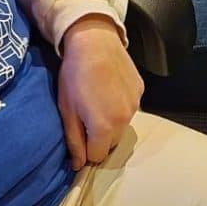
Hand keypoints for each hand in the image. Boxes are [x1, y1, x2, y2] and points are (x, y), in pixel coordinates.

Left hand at [57, 15, 142, 170]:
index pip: (96, 156)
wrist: (93, 40)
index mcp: (104, 128)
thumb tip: (78, 166)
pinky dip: (120, 104)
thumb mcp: (66, 109)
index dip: (85, 148)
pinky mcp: (140, 90)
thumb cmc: (74, 74)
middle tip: (85, 114)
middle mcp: (124, 120)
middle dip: (98, 136)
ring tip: (96, 98)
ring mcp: (135, 105)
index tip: (78, 132)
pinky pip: (129, 107)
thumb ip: (73, 141)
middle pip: (110, 142)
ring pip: (121, 125)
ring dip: (110, 120)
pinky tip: (108, 87)